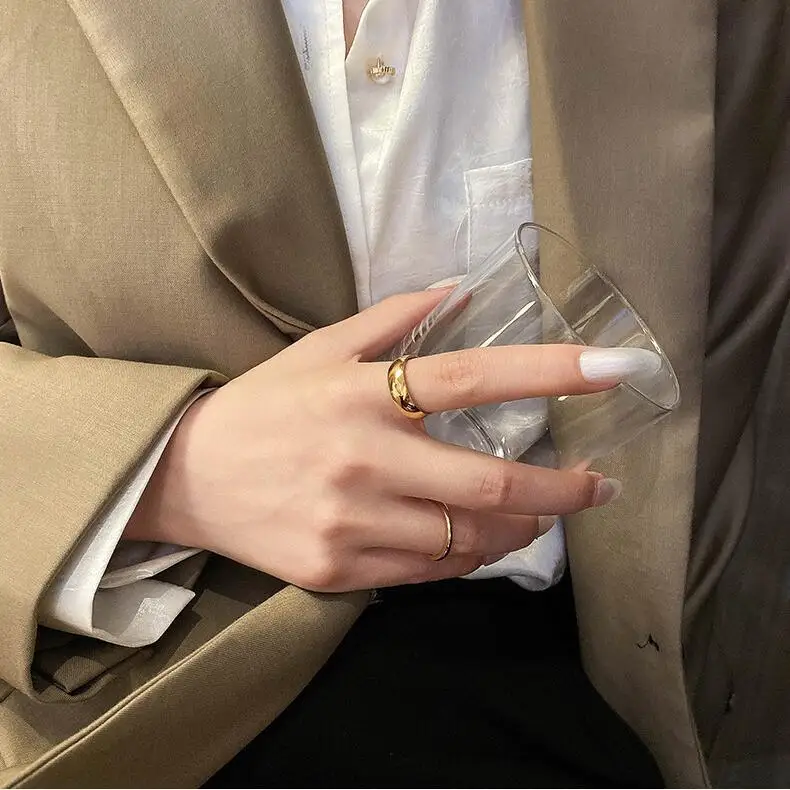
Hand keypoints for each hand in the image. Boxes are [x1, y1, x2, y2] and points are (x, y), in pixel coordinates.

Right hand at [126, 290, 628, 591]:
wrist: (187, 476)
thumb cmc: (261, 406)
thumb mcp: (317, 350)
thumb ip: (391, 319)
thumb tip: (457, 291)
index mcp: (361, 395)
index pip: (472, 377)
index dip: (552, 373)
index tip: (614, 371)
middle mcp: (363, 461)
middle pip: (490, 487)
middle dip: (562, 491)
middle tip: (597, 486)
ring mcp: (351, 524)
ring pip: (467, 542)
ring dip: (519, 531)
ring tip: (539, 515)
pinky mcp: (339, 570)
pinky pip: (429, 573)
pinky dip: (468, 557)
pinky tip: (479, 541)